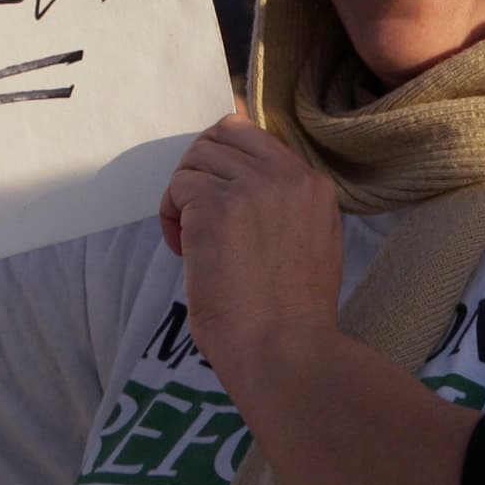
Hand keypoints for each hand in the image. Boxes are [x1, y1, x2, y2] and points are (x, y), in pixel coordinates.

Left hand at [157, 108, 342, 383]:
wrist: (285, 349)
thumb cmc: (293, 317)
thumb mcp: (312, 245)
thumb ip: (286, 207)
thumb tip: (242, 185)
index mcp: (313, 185)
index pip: (254, 136)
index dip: (223, 160)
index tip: (215, 197)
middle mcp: (287, 176)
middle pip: (221, 137)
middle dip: (199, 173)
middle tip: (196, 218)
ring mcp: (251, 188)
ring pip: (194, 161)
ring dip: (182, 198)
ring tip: (190, 243)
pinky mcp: (215, 206)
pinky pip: (178, 188)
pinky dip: (170, 216)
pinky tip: (183, 251)